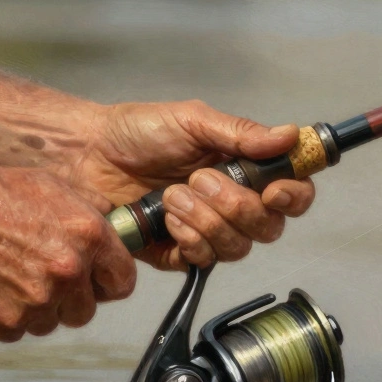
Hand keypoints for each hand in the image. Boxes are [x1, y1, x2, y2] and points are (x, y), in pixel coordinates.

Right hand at [0, 165, 136, 341]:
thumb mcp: (47, 183)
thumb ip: (87, 205)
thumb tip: (110, 218)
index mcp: (87, 235)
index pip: (123, 281)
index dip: (107, 282)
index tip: (92, 280)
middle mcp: (68, 272)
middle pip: (86, 311)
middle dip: (67, 299)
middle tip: (38, 277)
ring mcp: (37, 301)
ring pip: (50, 324)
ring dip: (34, 309)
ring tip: (7, 279)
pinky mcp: (5, 322)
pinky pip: (16, 332)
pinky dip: (3, 318)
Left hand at [66, 101, 316, 269]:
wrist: (87, 155)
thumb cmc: (138, 132)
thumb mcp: (192, 120)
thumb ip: (240, 132)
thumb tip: (289, 134)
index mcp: (244, 169)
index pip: (293, 193)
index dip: (293, 197)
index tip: (273, 189)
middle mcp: (232, 204)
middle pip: (268, 228)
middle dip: (236, 206)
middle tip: (199, 180)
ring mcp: (206, 230)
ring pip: (236, 247)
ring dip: (206, 220)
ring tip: (172, 195)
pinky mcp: (178, 253)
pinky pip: (202, 261)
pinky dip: (188, 240)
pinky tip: (167, 219)